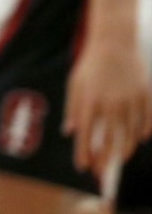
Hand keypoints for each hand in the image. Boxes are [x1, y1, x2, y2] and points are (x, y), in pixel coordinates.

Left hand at [66, 26, 151, 174]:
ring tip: (120, 158)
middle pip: (110, 141)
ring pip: (130, 135)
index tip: (83, 167)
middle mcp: (111, 104)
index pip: (87, 135)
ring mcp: (131, 101)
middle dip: (105, 160)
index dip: (84, 154)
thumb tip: (69, 131)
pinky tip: (139, 139)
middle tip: (101, 171)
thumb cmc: (91, 64)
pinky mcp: (145, 96)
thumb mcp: (75, 83)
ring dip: (125, 150)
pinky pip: (147, 121)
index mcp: (90, 101)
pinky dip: (144, 133)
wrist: (114, 43)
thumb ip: (73, 108)